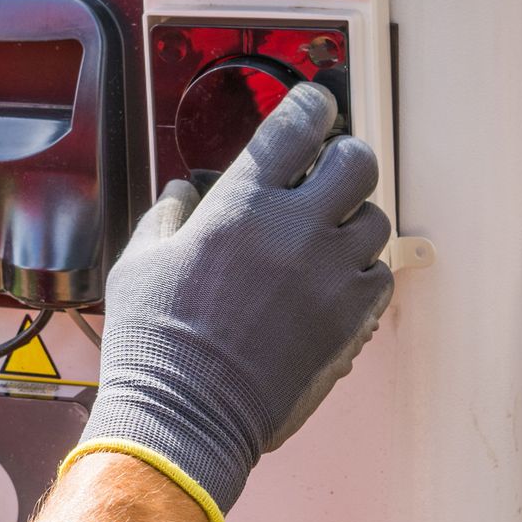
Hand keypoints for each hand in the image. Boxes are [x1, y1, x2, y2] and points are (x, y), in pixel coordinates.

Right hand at [68, 81, 393, 521]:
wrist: (186, 417)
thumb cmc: (155, 342)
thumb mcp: (140, 262)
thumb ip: (169, 216)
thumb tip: (184, 193)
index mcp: (242, 203)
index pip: (299, 121)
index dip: (312, 104)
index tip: (314, 106)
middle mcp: (297, 228)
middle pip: (358, 160)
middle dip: (345, 159)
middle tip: (328, 174)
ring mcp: (331, 274)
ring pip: (376, 219)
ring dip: (354, 221)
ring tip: (327, 239)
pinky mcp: (350, 319)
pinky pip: (381, 276)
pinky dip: (364, 273)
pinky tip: (336, 284)